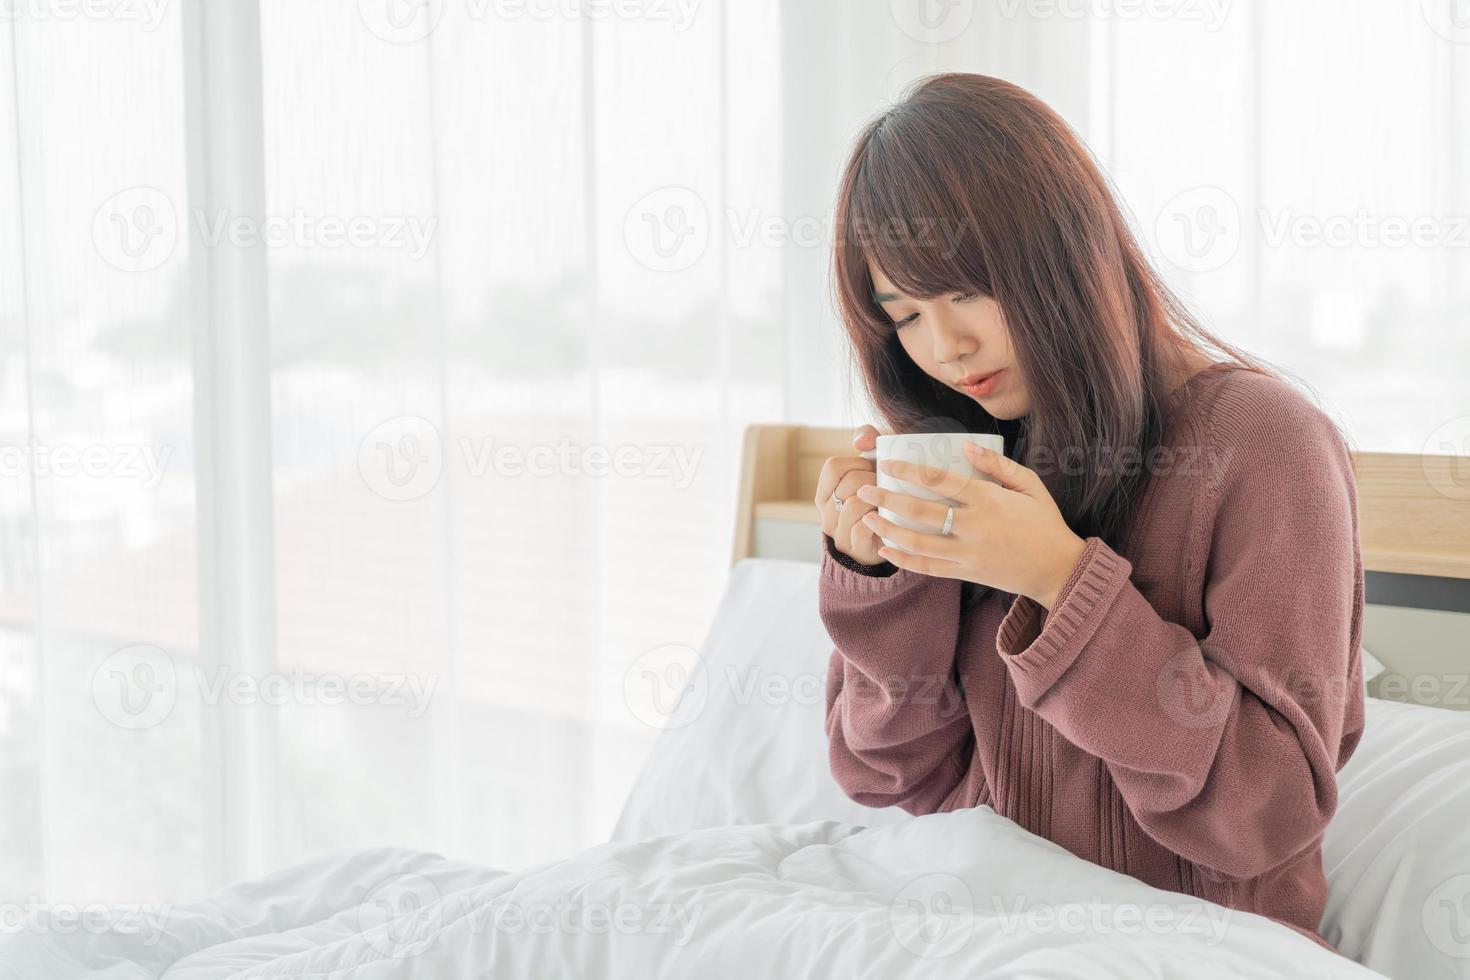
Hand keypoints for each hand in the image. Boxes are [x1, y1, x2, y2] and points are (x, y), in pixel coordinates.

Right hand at [814, 424, 885, 566]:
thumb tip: (859, 442)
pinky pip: (863, 528)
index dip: (857, 463)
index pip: (833, 466)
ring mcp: (839, 533)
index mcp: (825, 492)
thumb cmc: (880, 496)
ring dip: (877, 501)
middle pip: (848, 484)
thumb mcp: (872, 465)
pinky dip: (878, 521)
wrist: (887, 540)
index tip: (872, 469)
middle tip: (885, 487)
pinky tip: (886, 520)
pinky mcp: (855, 549)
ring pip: (854, 505)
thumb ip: (867, 439)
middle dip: (873, 480)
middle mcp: (827, 512)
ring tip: (887, 503)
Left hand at [853, 442, 1087, 607]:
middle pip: (919, 511)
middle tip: (863, 490)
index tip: (887, 463)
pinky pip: (927, 568)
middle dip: (886, 500)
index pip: (940, 481)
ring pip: (917, 543)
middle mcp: (974, 526)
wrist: (1059, 569)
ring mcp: (968, 553)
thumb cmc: (1045, 522)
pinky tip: (886, 549)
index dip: (909, 470)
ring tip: (867, 519)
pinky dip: (903, 560)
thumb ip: (999, 464)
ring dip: (887, 531)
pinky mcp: (966, 573)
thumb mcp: (1030, 485)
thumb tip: (967, 445)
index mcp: (989, 499)